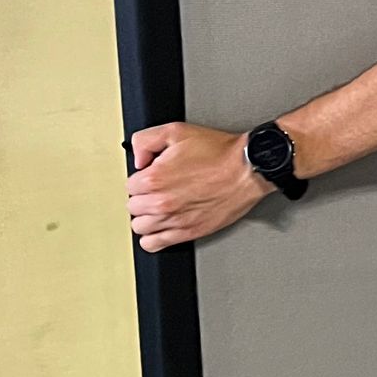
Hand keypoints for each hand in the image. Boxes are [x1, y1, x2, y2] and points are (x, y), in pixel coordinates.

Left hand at [126, 123, 268, 250]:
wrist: (246, 170)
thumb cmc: (218, 153)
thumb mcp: (176, 131)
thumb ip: (146, 141)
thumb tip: (138, 158)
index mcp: (154, 178)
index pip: (130, 185)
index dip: (142, 178)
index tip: (153, 176)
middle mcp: (161, 202)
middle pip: (133, 207)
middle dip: (143, 197)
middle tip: (157, 190)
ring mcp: (174, 220)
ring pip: (140, 227)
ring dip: (147, 217)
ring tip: (158, 208)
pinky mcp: (187, 232)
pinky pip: (153, 244)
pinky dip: (152, 238)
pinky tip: (159, 227)